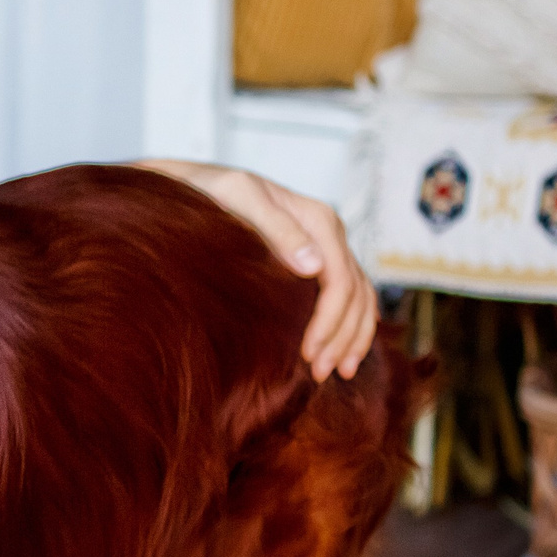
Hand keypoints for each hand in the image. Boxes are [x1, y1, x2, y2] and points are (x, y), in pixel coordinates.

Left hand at [136, 159, 376, 381]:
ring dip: (352, 337)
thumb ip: (276, 228)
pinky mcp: (316, 258)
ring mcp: (325, 245)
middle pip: (356, 293)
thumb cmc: (210, 190)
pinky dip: (351, 324)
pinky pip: (349, 294)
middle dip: (343, 337)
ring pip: (360, 296)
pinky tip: (341, 349)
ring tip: (336, 372)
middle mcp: (328, 232)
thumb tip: (312, 267)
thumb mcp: (238, 198)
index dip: (330, 322)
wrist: (197, 183)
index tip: (309, 354)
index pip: (341, 280)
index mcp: (317, 219)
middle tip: (320, 374)